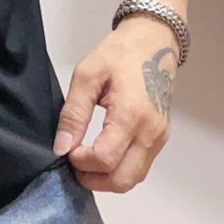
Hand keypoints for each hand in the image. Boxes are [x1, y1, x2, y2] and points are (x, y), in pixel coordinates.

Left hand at [54, 15, 178, 192]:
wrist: (153, 43)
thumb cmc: (120, 54)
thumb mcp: (87, 75)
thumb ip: (73, 113)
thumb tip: (62, 146)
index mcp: (131, 114)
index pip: (105, 158)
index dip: (80, 161)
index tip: (66, 149)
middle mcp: (150, 132)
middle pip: (122, 180)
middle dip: (93, 178)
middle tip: (73, 162)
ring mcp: (159, 138)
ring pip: (133, 178)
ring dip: (106, 178)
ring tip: (85, 159)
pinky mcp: (161, 138)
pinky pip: (140, 167)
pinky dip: (119, 170)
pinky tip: (102, 155)